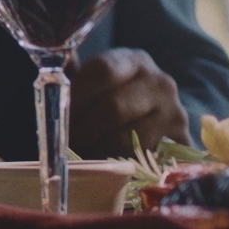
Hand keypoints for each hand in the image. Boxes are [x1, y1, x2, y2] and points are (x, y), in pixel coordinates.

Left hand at [69, 48, 190, 157]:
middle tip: (65, 146)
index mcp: (133, 60)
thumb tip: (47, 66)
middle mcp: (159, 81)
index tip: (60, 115)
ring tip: (81, 158)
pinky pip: (140, 160)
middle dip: (83, 130)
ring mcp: (174, 112)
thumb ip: (76, 76)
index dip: (77, 95)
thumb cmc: (120, 103)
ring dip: (96, 153)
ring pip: (125, 138)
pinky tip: (105, 168)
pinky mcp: (181, 143)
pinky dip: (117, 167)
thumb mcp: (101, 85)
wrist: (162, 126)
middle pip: (113, 107)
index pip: (102, 70)